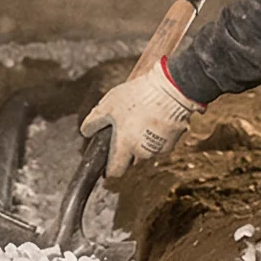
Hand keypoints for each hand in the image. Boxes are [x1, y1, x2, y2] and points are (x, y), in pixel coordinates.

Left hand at [81, 65, 202, 179]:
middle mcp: (143, 152)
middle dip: (128, 149)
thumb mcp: (108, 105)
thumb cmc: (138, 96)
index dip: (109, 170)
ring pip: (147, 150)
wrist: (171, 90)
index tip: (107, 166)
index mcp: (125, 145)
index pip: (115, 171)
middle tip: (126, 130)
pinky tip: (155, 119)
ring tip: (141, 120)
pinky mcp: (174, 140)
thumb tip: (86, 132)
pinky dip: (157, 135)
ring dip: (143, 141)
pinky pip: (161, 142)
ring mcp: (160, 148)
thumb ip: (94, 122)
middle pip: (132, 159)